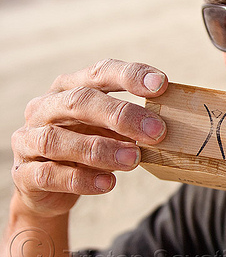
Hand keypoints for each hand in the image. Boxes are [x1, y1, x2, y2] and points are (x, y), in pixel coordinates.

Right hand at [10, 59, 167, 217]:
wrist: (48, 184)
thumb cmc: (87, 143)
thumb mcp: (109, 128)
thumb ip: (131, 123)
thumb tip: (170, 124)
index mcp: (69, 87)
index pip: (100, 72)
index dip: (130, 76)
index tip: (161, 84)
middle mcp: (45, 107)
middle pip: (80, 101)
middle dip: (121, 115)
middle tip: (156, 132)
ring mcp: (30, 139)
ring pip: (60, 140)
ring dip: (101, 150)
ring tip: (134, 160)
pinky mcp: (24, 172)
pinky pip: (49, 174)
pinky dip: (81, 180)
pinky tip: (108, 183)